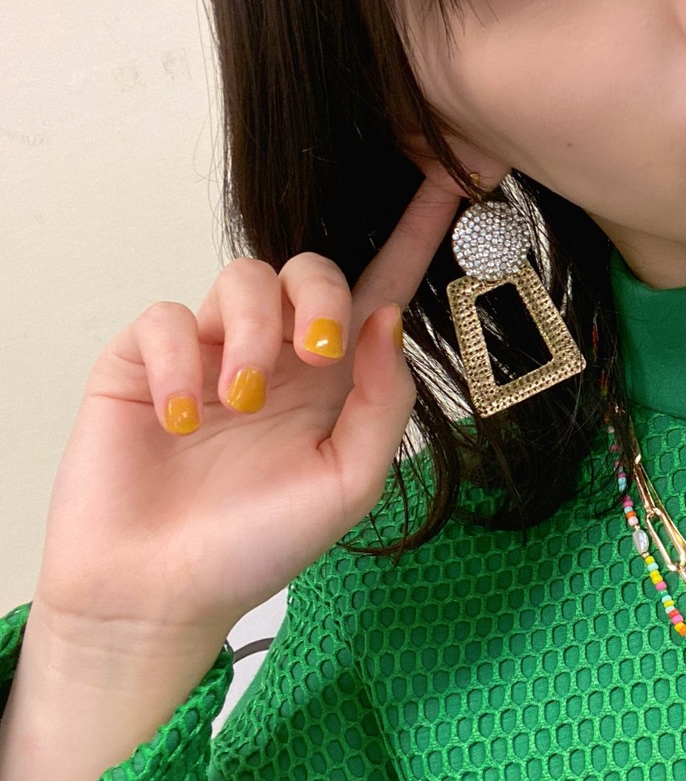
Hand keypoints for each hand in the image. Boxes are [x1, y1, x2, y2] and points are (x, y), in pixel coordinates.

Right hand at [30, 170, 466, 645]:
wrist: (159, 597)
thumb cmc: (258, 546)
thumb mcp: (349, 482)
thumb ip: (383, 400)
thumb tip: (389, 319)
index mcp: (334, 381)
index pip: (378, 292)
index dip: (414, 237)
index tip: (449, 183)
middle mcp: (277, 355)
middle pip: (310, 268)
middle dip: (318, 294)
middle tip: (315, 354)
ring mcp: (209, 354)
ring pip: (240, 277)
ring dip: (252, 332)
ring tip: (242, 400)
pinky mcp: (142, 361)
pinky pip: (166, 318)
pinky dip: (178, 360)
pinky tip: (180, 418)